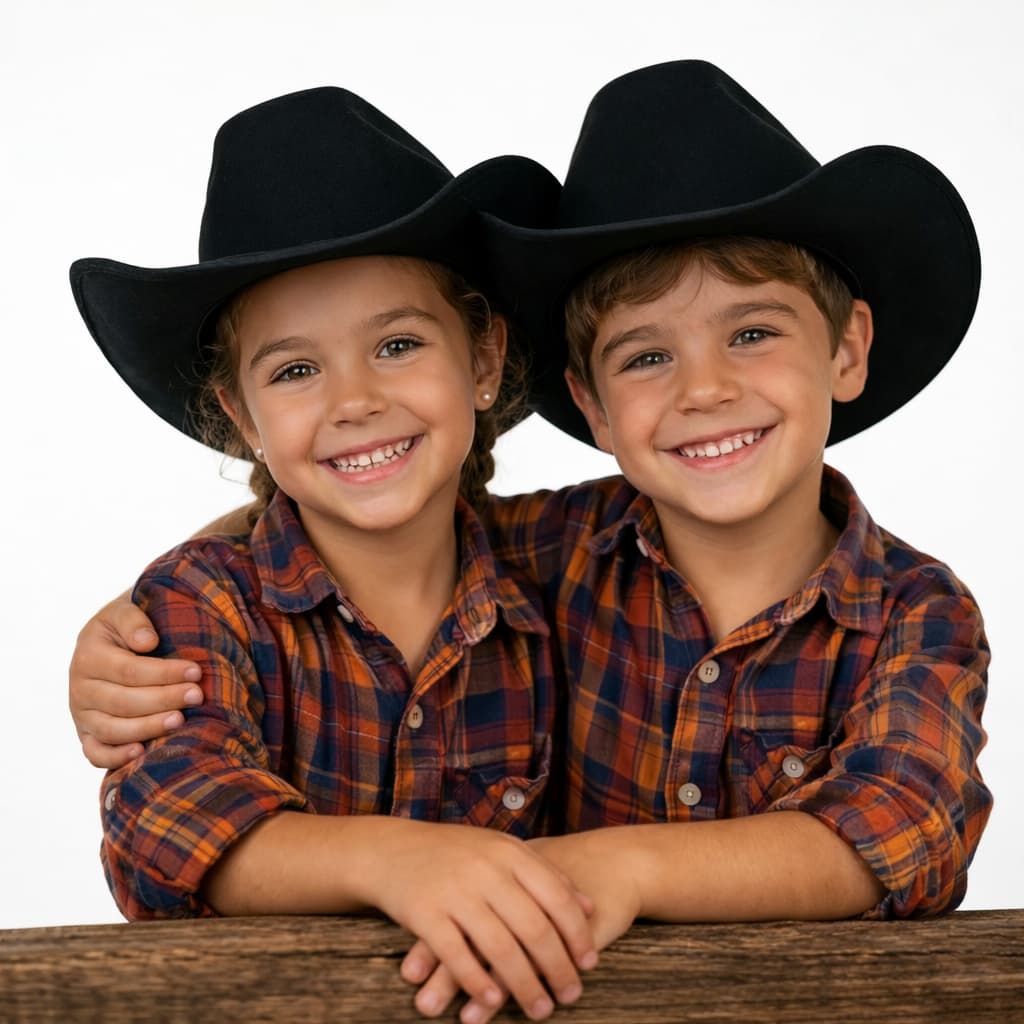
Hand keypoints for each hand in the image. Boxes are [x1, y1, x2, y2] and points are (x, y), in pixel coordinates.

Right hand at [69, 597, 203, 767]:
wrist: (112, 641)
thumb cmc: (129, 626)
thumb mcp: (126, 610)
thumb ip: (134, 620)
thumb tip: (147, 642)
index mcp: (88, 655)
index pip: (129, 670)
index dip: (164, 673)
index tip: (196, 671)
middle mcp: (80, 688)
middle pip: (123, 702)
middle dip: (164, 699)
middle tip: (197, 696)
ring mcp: (82, 714)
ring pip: (112, 730)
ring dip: (148, 728)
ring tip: (180, 721)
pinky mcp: (87, 734)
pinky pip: (96, 753)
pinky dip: (115, 757)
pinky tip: (141, 752)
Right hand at [407, 829, 637, 1022]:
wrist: (391, 848)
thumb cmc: (456, 852)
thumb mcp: (502, 851)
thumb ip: (545, 874)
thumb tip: (588, 906)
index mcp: (509, 852)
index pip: (556, 896)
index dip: (576, 933)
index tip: (589, 963)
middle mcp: (486, 869)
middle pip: (533, 927)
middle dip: (557, 968)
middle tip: (571, 996)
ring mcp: (455, 891)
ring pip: (500, 948)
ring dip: (523, 985)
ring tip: (539, 1009)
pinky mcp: (424, 913)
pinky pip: (457, 956)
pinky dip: (477, 983)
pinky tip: (492, 1003)